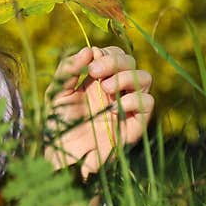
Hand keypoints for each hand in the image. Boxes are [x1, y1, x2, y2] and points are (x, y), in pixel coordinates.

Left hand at [43, 45, 153, 180]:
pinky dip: (133, 99)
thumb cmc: (58, 125)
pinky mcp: (136, 124)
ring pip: (145, 77)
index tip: (91, 61)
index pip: (115, 54)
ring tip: (104, 89)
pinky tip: (113, 109)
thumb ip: (68, 69)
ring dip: (125, 77)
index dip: (107, 52)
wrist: (61, 155)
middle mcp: (116, 90)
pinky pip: (148, 103)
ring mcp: (127, 106)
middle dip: (115, 61)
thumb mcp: (57, 92)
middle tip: (94, 73)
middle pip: (131, 62)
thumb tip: (89, 49)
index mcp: (98, 80)